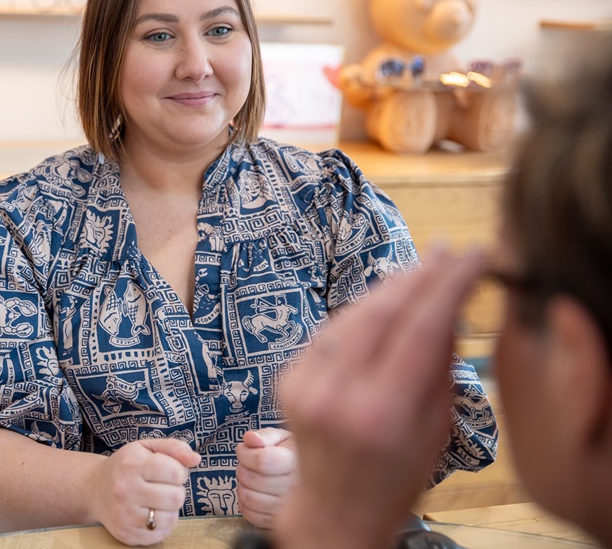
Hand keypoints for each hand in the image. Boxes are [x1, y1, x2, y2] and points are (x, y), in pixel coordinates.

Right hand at [87, 438, 200, 545]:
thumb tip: (196, 459)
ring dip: (169, 509)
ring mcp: (124, 514)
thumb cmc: (127, 466)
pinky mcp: (126, 533)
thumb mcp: (147, 447)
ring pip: (171, 518)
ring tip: (156, 500)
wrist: (95, 488)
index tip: (168, 471)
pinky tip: (149, 513)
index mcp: (132, 464)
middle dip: (176, 491)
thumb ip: (174, 448)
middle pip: (176, 497)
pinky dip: (161, 525)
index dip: (178, 472)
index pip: (176, 472)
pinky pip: (160, 534)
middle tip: (163, 487)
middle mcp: (125, 489)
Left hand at [236, 428, 296, 527]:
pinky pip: (252, 515)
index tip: (243, 449)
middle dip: (242, 467)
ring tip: (250, 477)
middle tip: (247, 463)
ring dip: (242, 485)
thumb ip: (265, 436)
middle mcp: (295, 488)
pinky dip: (244, 503)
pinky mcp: (279, 521)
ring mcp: (289, 509)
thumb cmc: (293, 454)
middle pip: (253, 480)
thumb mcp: (283, 437)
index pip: (262, 461)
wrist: (313, 475)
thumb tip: (250, 439)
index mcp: (296, 463)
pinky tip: (252, 491)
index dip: (245, 453)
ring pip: (250, 498)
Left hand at [273, 248, 483, 548]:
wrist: (334, 510)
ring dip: (389, 288)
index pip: (421, 329)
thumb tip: (448, 303)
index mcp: (382, 414)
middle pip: (382, 313)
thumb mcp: (436, 429)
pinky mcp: (288, 379)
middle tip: (448, 251)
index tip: (473, 256)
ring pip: (352, 316)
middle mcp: (337, 395)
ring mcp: (305, 385)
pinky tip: (383, 301)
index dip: (450, 284)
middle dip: (419, 275)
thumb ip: (439, 366)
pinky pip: (330, 332)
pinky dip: (360, 313)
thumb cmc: (396, 476)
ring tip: (422, 269)